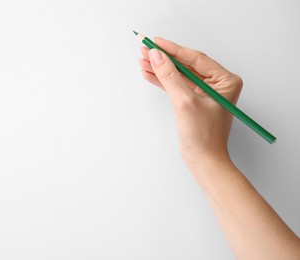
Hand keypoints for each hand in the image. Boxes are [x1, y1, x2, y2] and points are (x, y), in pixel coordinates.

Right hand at [139, 37, 242, 166]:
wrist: (203, 160)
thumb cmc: (203, 136)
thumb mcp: (185, 102)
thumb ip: (170, 76)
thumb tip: (157, 56)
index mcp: (225, 81)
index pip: (195, 59)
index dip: (173, 49)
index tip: (156, 42)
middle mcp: (217, 84)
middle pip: (186, 65)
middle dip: (164, 59)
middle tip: (146, 50)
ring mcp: (205, 93)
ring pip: (180, 74)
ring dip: (161, 69)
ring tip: (143, 61)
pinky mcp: (194, 101)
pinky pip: (177, 85)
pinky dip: (163, 80)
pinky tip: (150, 74)